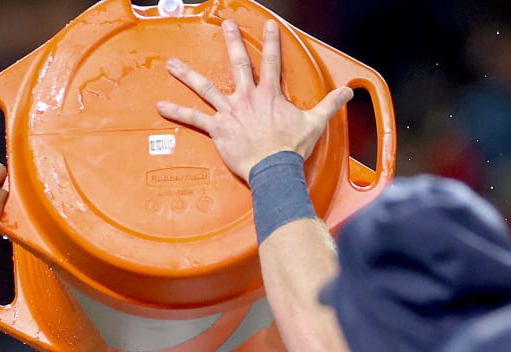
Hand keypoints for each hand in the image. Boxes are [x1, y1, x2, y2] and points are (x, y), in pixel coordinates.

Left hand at [156, 19, 352, 182]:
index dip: (272, 42)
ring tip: (173, 64)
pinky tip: (161, 104)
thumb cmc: (292, 148)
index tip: (269, 26)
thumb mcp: (315, 123)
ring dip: (188, 75)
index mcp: (270, 94)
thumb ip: (329, 105)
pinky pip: (194, 118)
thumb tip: (348, 93)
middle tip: (224, 25)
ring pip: (206, 88)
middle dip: (232, 42)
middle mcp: (248, 97)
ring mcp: (230, 112)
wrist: (275, 168)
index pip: (272, 62)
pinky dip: (177, 111)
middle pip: (238, 64)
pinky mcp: (218, 129)